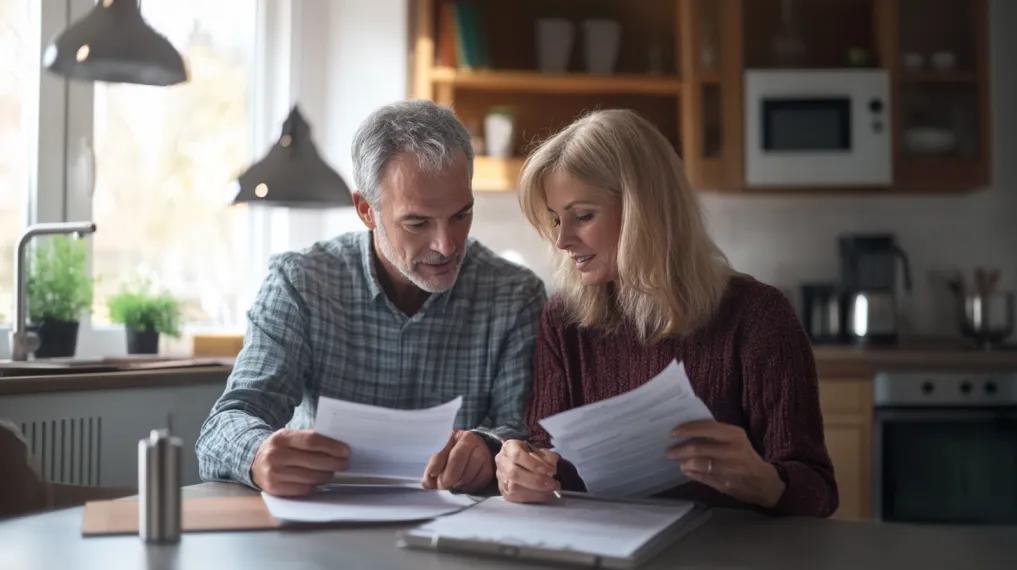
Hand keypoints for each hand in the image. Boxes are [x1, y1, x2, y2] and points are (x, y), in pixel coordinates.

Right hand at [251, 429, 349, 495]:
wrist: (254, 461)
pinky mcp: (274, 488)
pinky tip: (317, 480)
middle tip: (344, 463)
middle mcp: (276, 455)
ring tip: (332, 471)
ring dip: (325, 475)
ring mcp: (273, 473)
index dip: (331, 447)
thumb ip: (310, 439)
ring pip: (310, 477)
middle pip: (313, 461)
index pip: (312, 441)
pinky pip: (302, 489)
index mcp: (282, 437)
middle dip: (333, 463)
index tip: (345, 451)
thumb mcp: (290, 437)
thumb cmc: (280, 448)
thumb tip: (338, 447)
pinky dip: (313, 485)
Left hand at [421, 430, 492, 492]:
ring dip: (458, 483)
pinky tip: (464, 484)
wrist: (479, 451)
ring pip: (468, 471)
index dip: (435, 464)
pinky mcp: (489, 466)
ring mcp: (482, 452)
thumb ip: (433, 468)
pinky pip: (479, 480)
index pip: (443, 450)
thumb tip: (427, 483)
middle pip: (456, 459)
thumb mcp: (443, 455)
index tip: (431, 475)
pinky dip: (470, 486)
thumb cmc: (457, 454)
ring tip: (454, 484)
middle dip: (448, 476)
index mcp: (454, 436)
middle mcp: (470, 440)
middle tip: (442, 485)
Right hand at [494, 439, 559, 502]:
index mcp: (509, 447)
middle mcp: (502, 461)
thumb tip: (552, 463)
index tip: (549, 470)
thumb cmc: (531, 456)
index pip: (517, 455)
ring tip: (550, 490)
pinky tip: (543, 495)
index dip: (534, 464)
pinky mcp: (504, 491)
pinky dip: (533, 497)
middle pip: (514, 473)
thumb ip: (547, 456)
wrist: (521, 464)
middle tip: (552, 483)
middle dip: (536, 480)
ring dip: (536, 491)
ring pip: (514, 488)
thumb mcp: (540, 451)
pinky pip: (517, 497)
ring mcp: (501, 477)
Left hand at [667, 420, 785, 507]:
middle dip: (680, 450)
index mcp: (735, 434)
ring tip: (679, 462)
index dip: (687, 429)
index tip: (672, 432)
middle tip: (668, 451)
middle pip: (700, 448)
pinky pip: (704, 477)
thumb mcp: (734, 440)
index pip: (707, 427)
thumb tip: (684, 431)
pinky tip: (687, 471)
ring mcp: (732, 468)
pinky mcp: (728, 484)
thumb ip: (713, 435)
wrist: (764, 482)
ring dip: (685, 463)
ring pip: (700, 464)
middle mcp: (735, 449)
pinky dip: (692, 474)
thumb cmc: (743, 456)